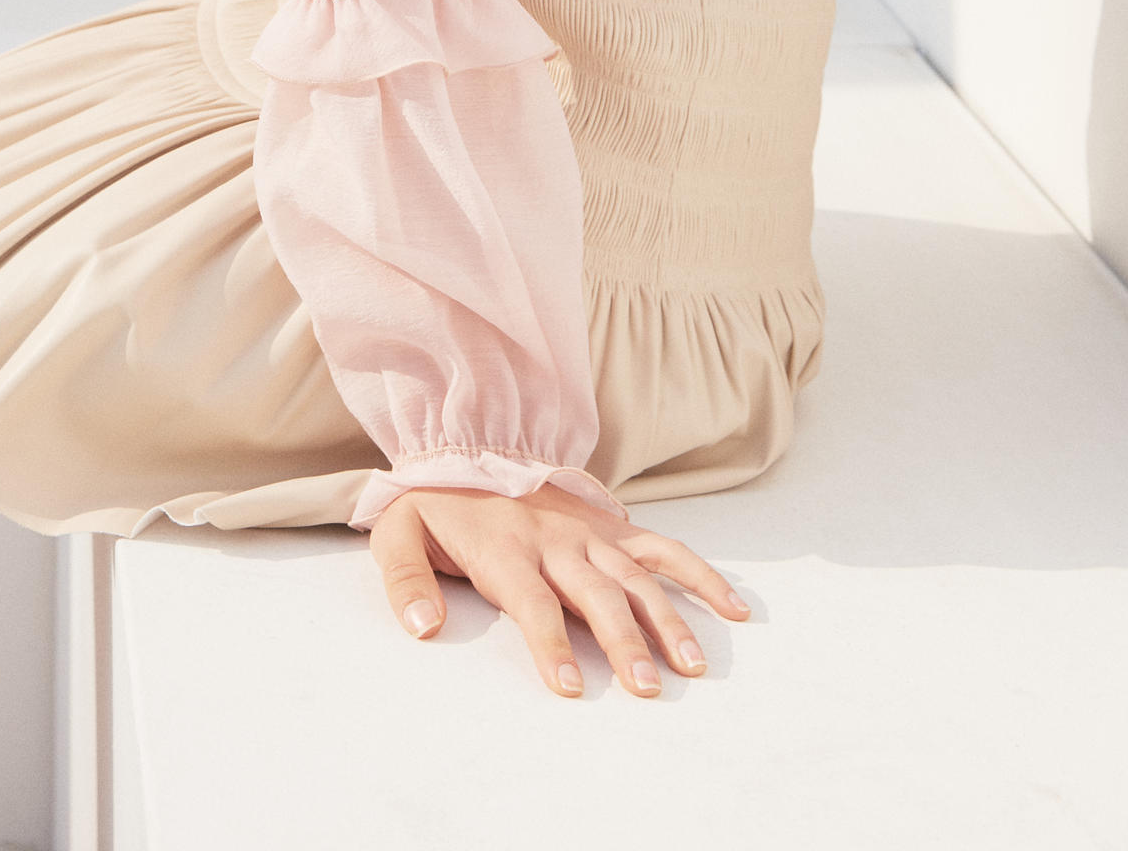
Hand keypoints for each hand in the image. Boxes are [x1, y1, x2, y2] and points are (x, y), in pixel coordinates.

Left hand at [369, 482, 748, 699]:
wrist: (463, 439)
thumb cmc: (432, 502)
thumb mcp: (396, 532)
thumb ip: (404, 581)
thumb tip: (422, 629)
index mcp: (505, 548)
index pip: (533, 603)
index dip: (551, 645)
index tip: (569, 688)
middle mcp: (554, 539)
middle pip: (596, 593)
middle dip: (623, 641)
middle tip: (647, 688)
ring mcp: (588, 529)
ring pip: (636, 576)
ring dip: (667, 618)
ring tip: (692, 665)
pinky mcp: (609, 523)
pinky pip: (661, 547)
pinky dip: (699, 573)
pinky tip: (731, 608)